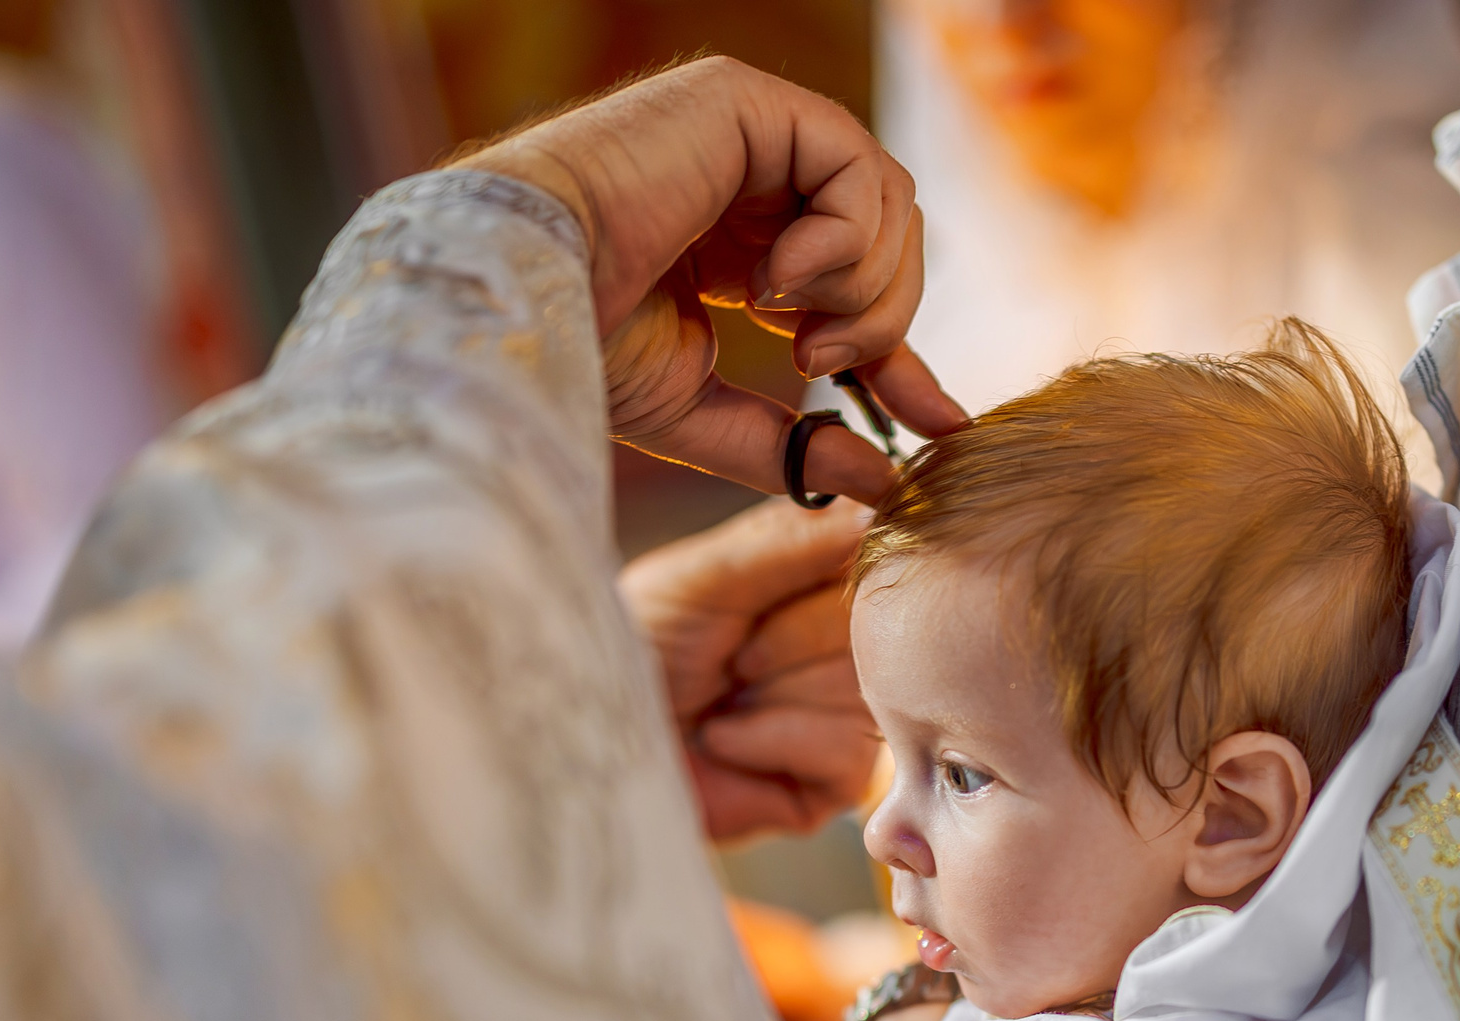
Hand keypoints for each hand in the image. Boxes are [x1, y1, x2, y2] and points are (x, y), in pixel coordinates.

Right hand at [466, 57, 967, 503]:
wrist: (521, 295)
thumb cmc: (580, 350)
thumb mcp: (699, 413)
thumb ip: (790, 444)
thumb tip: (881, 482)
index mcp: (736, 246)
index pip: (857, 289)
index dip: (901, 356)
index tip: (937, 424)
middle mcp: (749, 181)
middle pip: (891, 242)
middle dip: (881, 323)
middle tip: (817, 366)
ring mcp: (749, 133)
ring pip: (889, 205)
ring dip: (862, 289)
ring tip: (792, 330)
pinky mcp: (746, 100)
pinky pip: (858, 166)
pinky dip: (842, 239)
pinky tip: (773, 279)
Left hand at [620, 497, 878, 840]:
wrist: (596, 742)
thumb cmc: (639, 653)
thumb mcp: (703, 577)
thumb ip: (791, 540)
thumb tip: (877, 508)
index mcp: (818, 579)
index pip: (875, 555)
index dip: (841, 563)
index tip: (785, 583)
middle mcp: (844, 643)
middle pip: (874, 623)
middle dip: (787, 637)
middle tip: (730, 656)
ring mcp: (847, 710)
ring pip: (861, 684)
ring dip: (770, 692)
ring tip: (722, 701)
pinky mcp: (838, 778)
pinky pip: (843, 747)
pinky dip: (770, 739)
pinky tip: (725, 740)